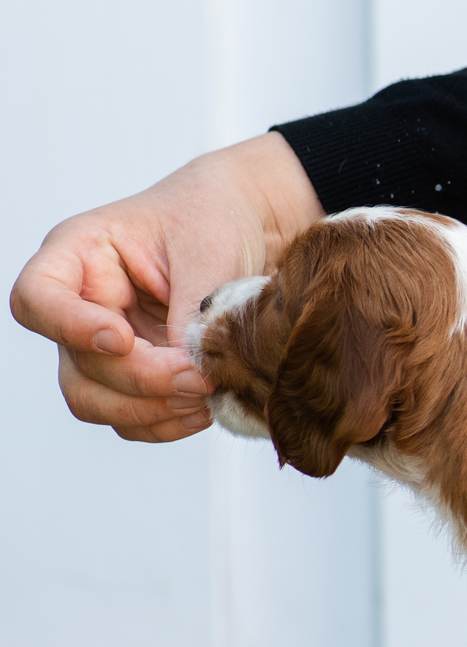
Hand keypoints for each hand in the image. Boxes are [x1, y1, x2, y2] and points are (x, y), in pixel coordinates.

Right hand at [9, 133, 322, 441]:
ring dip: (153, 410)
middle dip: (142, 382)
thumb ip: (194, 310)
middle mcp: (82, 305)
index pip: (38, 298)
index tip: (122, 339)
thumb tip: (190, 369)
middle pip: (77, 367)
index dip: (71, 328)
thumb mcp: (210, 251)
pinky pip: (132, 419)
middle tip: (202, 378)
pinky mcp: (135, 377)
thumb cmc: (214, 221)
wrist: (246, 230)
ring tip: (209, 393)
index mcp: (80, 255)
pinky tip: (207, 406)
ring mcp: (102, 348)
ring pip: (96, 403)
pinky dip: (168, 422)